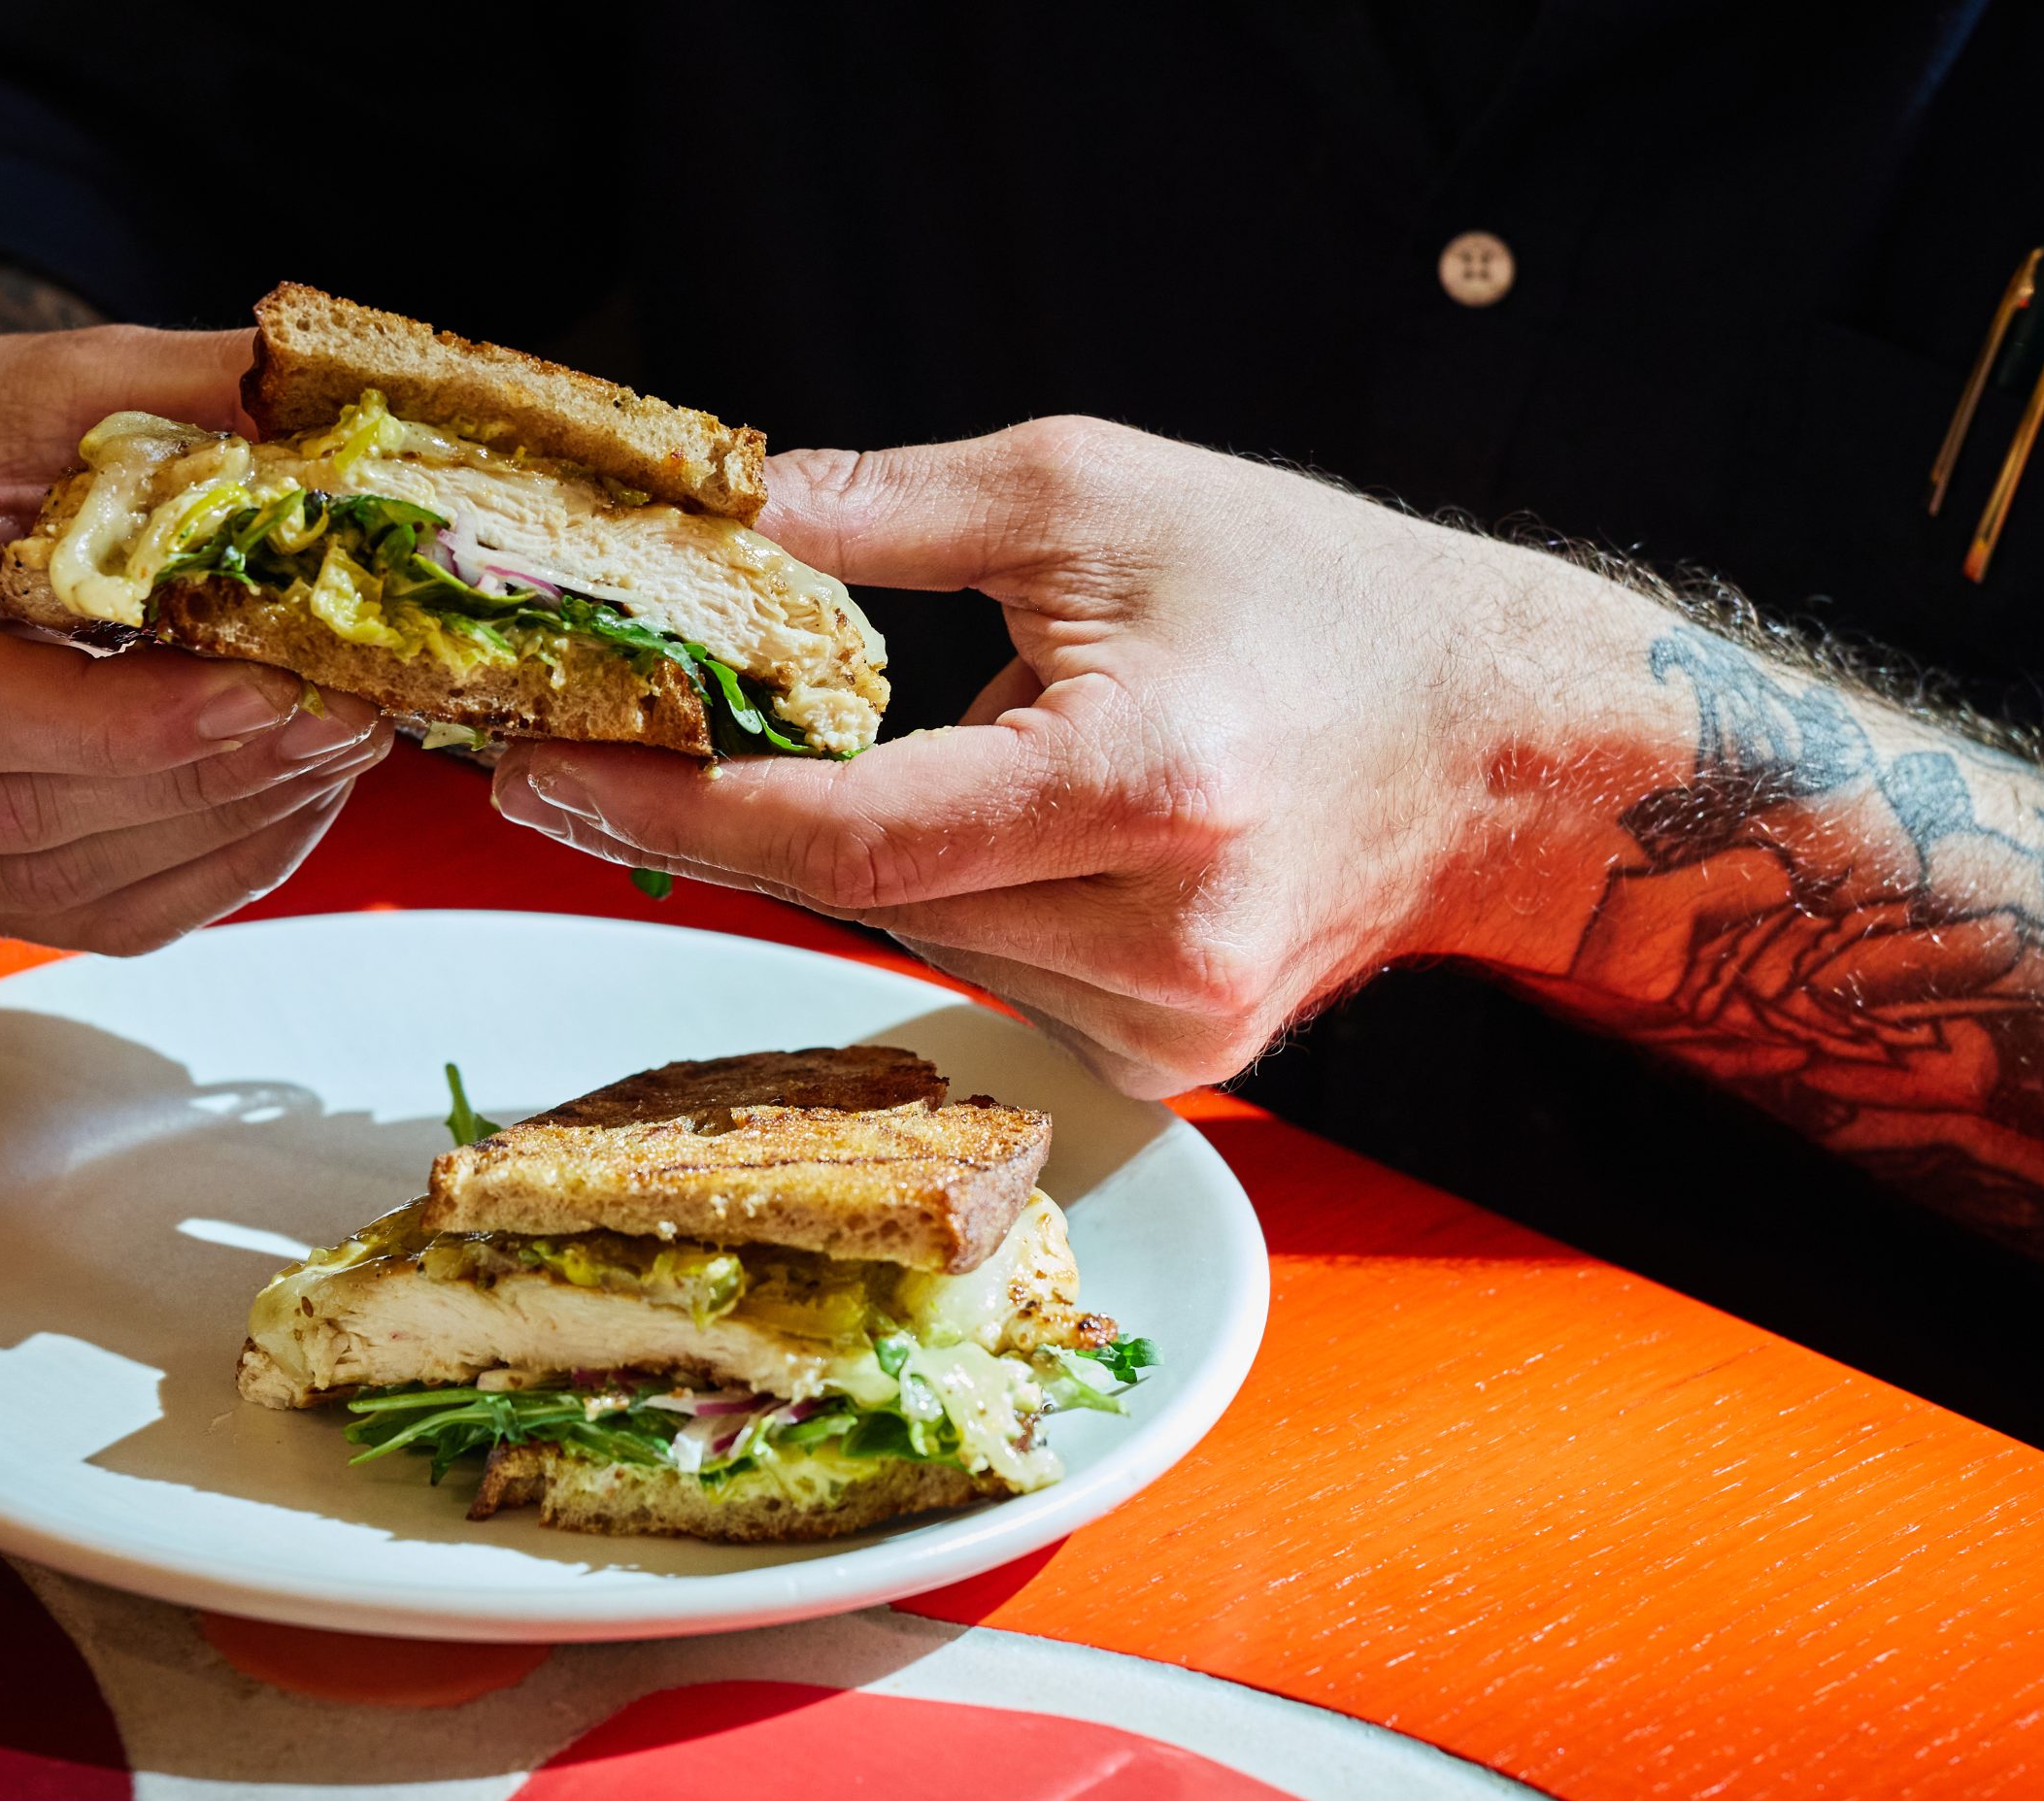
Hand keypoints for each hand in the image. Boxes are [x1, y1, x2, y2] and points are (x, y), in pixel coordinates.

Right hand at [0, 324, 392, 952]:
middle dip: (200, 781)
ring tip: (334, 753)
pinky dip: (202, 872)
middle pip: (2, 815)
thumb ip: (184, 398)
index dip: (124, 726)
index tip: (270, 692)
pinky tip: (285, 805)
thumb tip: (336, 423)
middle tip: (343, 724)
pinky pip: (74, 919)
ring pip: (47, 887)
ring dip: (219, 832)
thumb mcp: (57, 385)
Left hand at [492, 417, 1634, 1097]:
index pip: (849, 833)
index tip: (541, 771)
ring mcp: (1172, 1023)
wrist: (1501, 743)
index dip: (676, 810)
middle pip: (864, 896)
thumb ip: (886, 512)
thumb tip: (716, 521)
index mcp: (1139, 781)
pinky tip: (1040, 834)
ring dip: (885, 854)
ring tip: (980, 750)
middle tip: (642, 740)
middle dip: (749, 819)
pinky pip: (998, 983)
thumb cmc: (1316, 597)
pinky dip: (971, 904)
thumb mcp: (1095, 496)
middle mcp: (1160, 934)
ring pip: (924, 944)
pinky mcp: (1176, 1061)